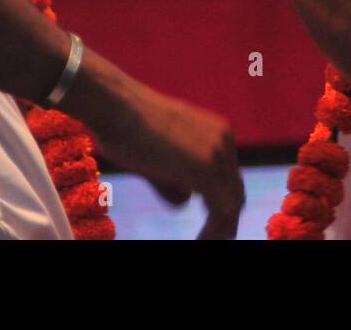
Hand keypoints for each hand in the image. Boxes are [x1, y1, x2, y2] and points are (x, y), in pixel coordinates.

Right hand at [93, 85, 244, 239]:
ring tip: (206, 243)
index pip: (229, 176)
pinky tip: (201, 241)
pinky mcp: (204, 170)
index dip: (222, 203)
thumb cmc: (125, 127)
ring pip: (231, 203)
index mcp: (217, 131)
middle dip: (226, 219)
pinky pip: (220, 210)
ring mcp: (216, 153)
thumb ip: (174, 178)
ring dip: (221, 229)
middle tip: (213, 239)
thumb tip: (187, 200)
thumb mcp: (157, 155)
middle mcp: (223, 139)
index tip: (212, 225)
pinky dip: (214, 231)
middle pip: (235, 190)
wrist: (115, 106)